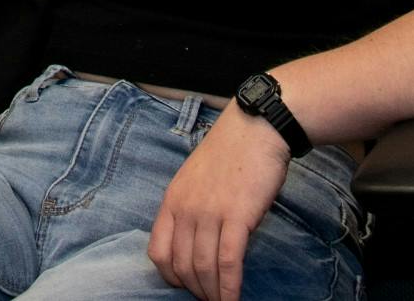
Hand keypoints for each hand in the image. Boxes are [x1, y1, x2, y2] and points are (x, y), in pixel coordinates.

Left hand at [149, 104, 290, 300]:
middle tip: (209, 299)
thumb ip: (190, 210)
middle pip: (181, 266)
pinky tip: (234, 299)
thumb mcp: (195, 181)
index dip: (170, 277)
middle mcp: (185, 209)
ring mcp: (209, 213)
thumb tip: (195, 246)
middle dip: (196, 290)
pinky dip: (230, 287)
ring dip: (213, 293)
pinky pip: (228, 262)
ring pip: (204, 268)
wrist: (255, 130)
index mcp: (172, 201)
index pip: (158, 252)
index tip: (186, 286)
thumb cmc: (230, 156)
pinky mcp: (236, 216)